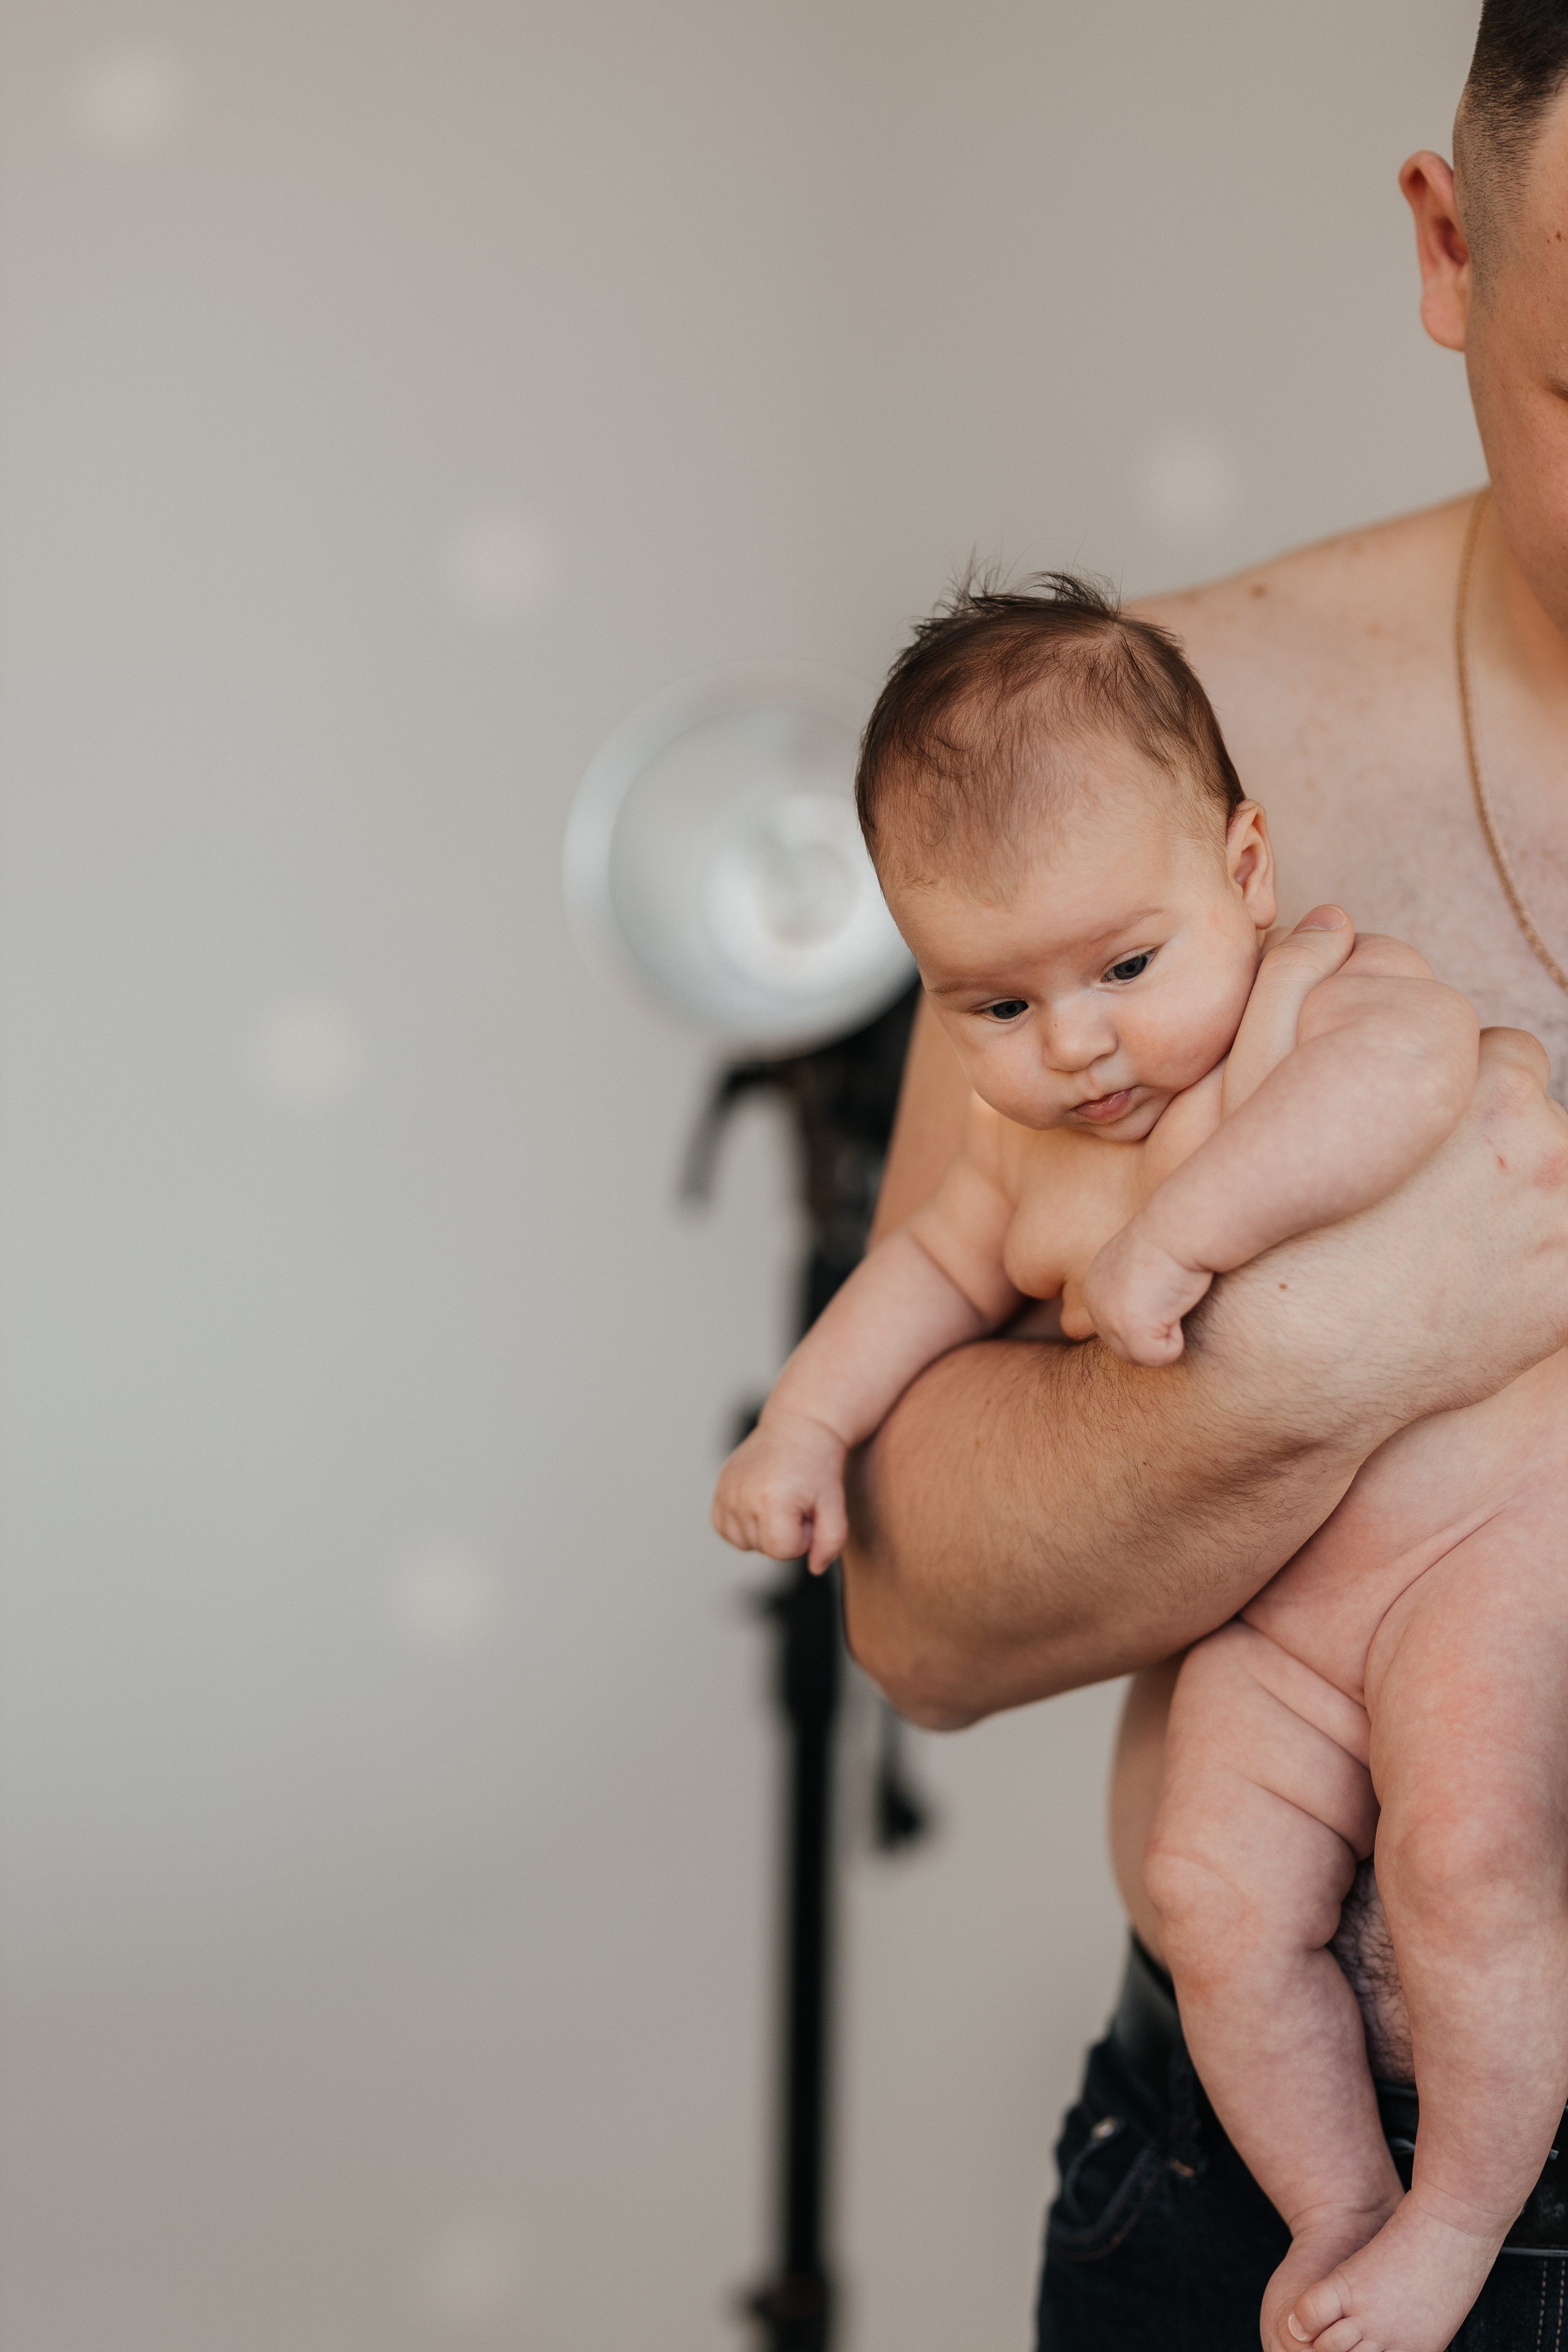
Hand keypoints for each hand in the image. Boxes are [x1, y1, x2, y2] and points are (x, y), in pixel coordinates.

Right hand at [712, 1409, 849, 1574]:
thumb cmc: (819, 1464)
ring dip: (765, 1529)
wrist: (798, 1426)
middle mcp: (741, 1497)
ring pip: (744, 1542)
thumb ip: (831, 1542)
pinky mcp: (718, 1490)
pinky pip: (726, 1529)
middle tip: (797, 1501)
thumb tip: (815, 1568)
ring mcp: (725, 1492)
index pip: (782, 1552)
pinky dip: (743, 1524)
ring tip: (780, 1499)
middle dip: (785, 1532)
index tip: (809, 1512)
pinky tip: (761, 1503)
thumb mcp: (835, 1503)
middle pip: (763, 1549)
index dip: (802, 1538)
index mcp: (771, 1500)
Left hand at [1083, 1221, 1213, 1365]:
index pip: (1120, 1328)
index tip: (1162, 1283)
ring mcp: (1108, 1318)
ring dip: (1168, 1332)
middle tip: (1169, 1289)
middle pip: (1128, 1348)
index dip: (1151, 1314)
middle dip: (1157, 1328)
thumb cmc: (1175, 1238)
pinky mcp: (1130, 1330)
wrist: (1183, 1225)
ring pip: (1143, 1355)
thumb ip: (1135, 1291)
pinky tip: (1176, 1303)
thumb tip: (1148, 1314)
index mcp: (1096, 1286)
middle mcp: (1093, 1303)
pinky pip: (1161, 1357)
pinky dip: (1178, 1338)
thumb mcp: (1144, 1265)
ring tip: (1171, 1295)